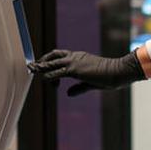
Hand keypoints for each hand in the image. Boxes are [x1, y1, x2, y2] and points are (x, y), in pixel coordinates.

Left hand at [30, 49, 145, 94]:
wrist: (118, 72)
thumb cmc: (109, 77)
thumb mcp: (90, 83)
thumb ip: (78, 88)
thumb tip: (68, 93)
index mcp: (79, 58)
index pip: (61, 55)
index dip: (51, 60)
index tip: (44, 67)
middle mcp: (75, 57)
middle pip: (53, 55)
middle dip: (42, 60)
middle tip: (33, 66)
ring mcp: (74, 62)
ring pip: (52, 63)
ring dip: (41, 67)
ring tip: (33, 71)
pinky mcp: (74, 69)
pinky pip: (57, 72)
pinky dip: (49, 76)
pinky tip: (45, 80)